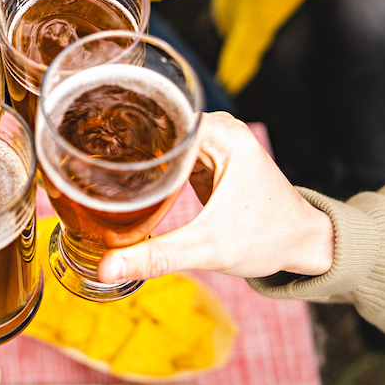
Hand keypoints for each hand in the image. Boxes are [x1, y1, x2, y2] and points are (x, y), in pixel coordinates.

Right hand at [98, 113, 334, 283]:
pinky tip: (123, 180)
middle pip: (155, 125)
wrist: (304, 246)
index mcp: (221, 134)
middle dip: (122, 145)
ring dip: (134, 155)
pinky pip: (170, 154)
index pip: (158, 116)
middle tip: (80, 165)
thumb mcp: (208, 249)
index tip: (86, 150)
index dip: (122, 131)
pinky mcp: (208, 159)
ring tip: (93, 170)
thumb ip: (157, 257)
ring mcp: (213, 142)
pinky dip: (149, 167)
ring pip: (161, 139)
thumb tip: (107, 267)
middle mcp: (218, 128)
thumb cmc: (269, 239)